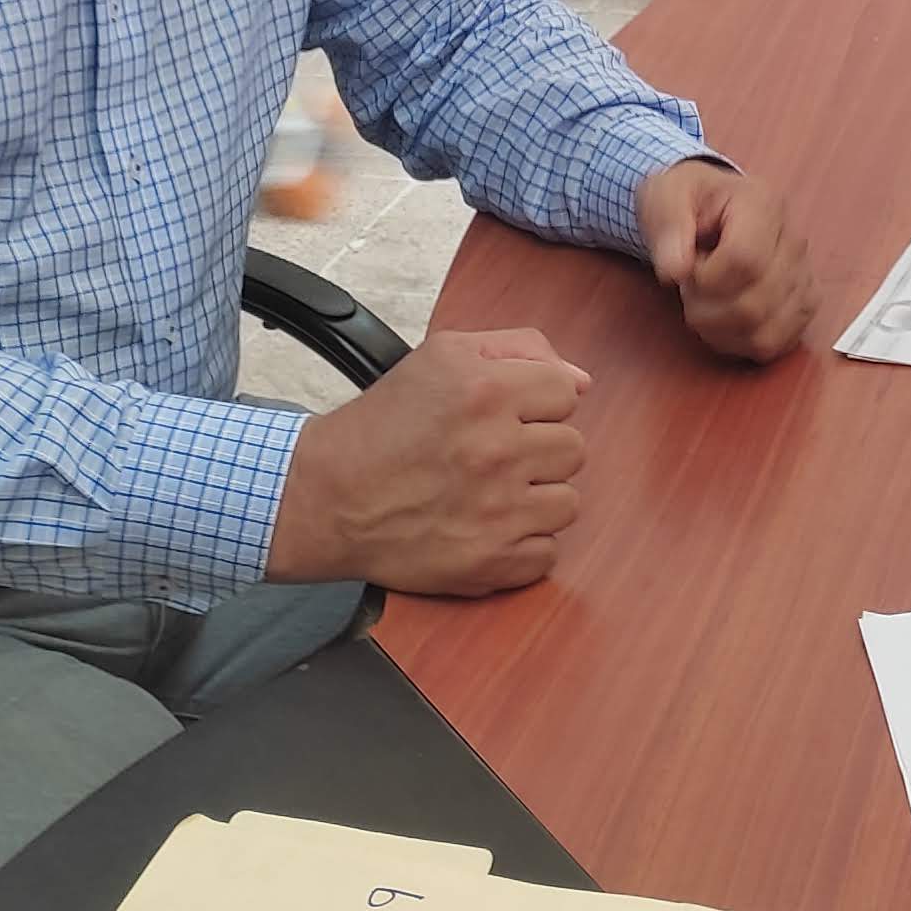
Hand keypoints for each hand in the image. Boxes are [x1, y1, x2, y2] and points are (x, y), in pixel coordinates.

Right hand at [262, 324, 588, 595]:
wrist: (328, 497)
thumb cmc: (384, 425)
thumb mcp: (443, 355)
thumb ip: (520, 349)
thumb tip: (582, 381)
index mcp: (488, 391)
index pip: (568, 393)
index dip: (537, 404)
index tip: (506, 416)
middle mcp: (498, 450)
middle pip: (573, 448)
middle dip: (538, 450)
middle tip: (494, 456)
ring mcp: (497, 512)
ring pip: (568, 502)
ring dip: (536, 499)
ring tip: (493, 494)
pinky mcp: (490, 562)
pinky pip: (547, 554)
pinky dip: (522, 545)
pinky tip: (488, 528)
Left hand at [635, 158, 816, 361]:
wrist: (709, 206)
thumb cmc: (689, 201)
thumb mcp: (666, 197)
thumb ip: (668, 227)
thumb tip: (675, 271)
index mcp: (763, 204)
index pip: (745, 260)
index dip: (705, 278)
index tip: (686, 269)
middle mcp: (793, 240)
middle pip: (756, 303)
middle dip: (706, 308)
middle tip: (690, 285)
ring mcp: (803, 275)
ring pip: (766, 330)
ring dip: (720, 329)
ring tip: (706, 300)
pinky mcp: (803, 304)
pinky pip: (775, 342)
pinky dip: (739, 342)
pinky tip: (722, 320)